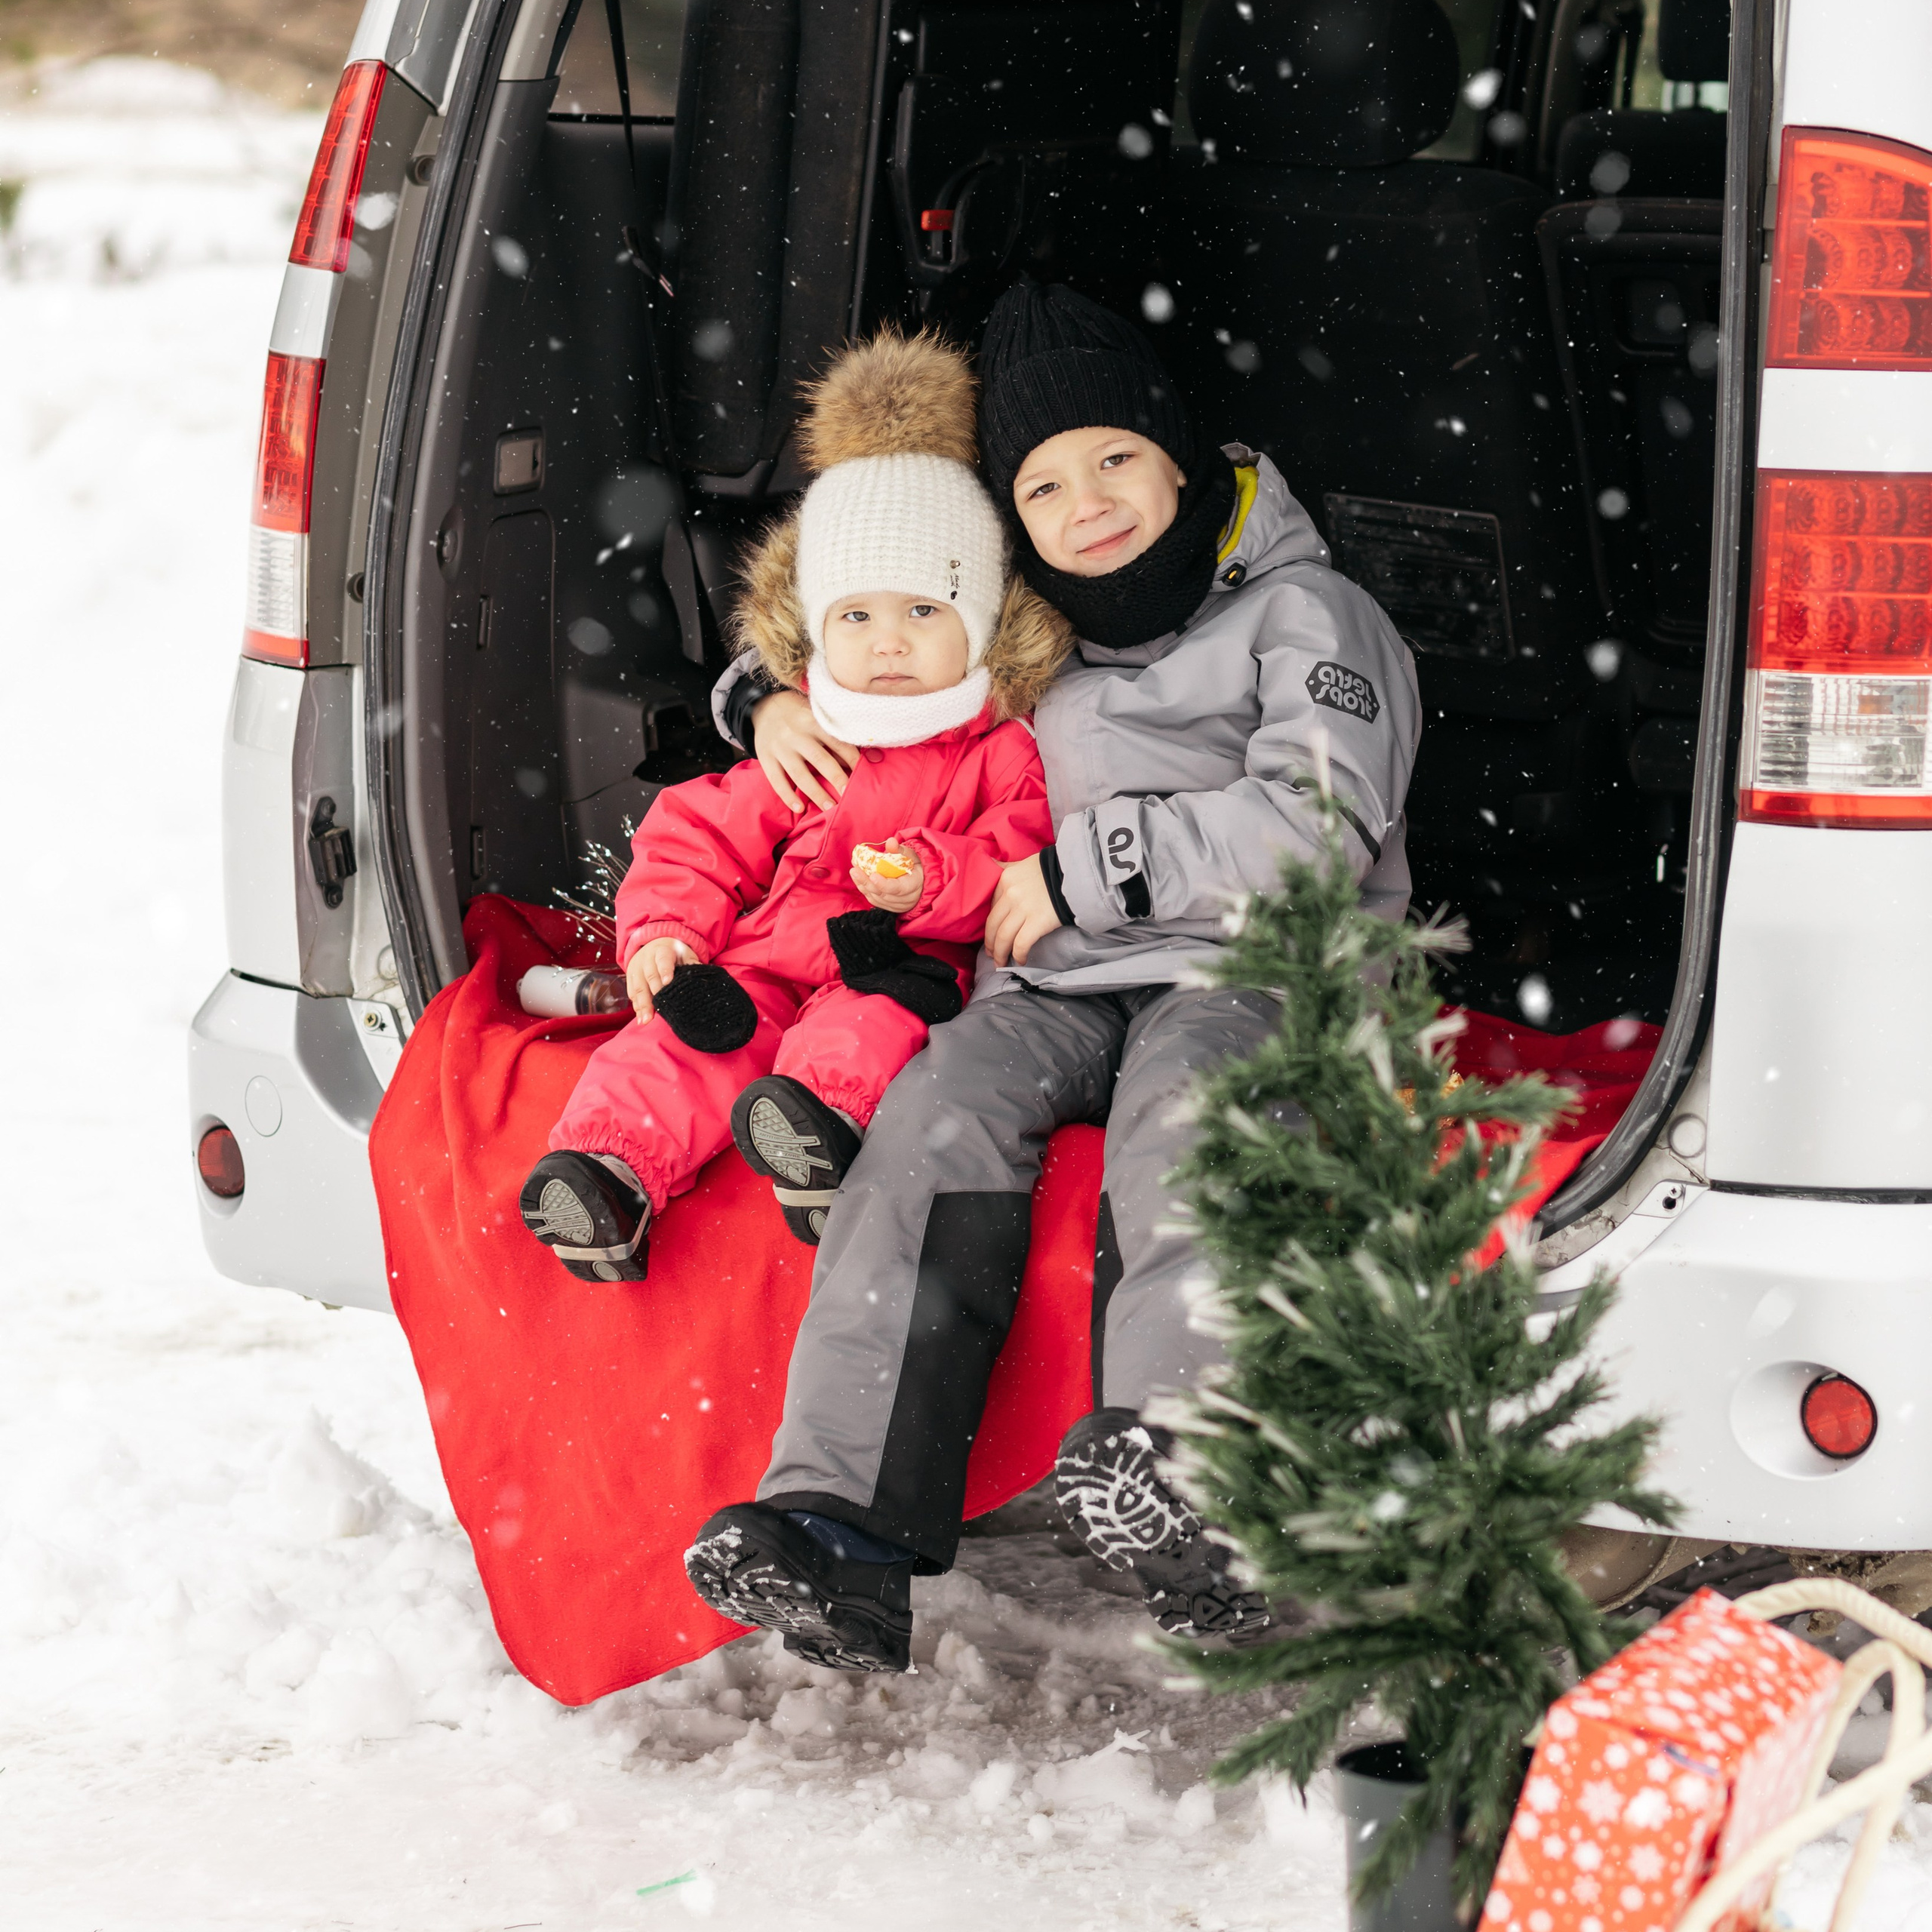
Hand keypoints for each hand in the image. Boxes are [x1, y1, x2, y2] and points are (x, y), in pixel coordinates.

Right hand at [625, 936, 695, 1021]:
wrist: (654, 945)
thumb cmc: (675, 953)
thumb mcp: (684, 953)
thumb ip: (691, 962)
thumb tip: (701, 972)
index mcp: (662, 950)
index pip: (663, 959)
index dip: (665, 970)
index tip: (667, 982)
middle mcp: (646, 958)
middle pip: (649, 976)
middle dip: (653, 994)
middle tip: (659, 1010)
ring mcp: (636, 968)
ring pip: (638, 987)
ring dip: (642, 1005)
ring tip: (646, 1020)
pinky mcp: (630, 977)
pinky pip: (632, 993)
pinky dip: (636, 1006)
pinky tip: (641, 1018)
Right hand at [751, 689, 857, 812]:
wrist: (764, 707)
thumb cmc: (801, 718)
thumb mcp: (818, 719)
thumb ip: (839, 740)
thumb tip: (874, 758)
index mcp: (814, 722)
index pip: (837, 742)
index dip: (853, 759)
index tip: (865, 774)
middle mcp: (796, 734)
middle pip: (820, 759)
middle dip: (836, 778)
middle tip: (849, 795)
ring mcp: (780, 747)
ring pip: (799, 774)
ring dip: (816, 793)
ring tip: (829, 808)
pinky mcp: (765, 757)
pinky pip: (776, 780)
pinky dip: (787, 796)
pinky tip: (799, 808)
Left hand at [851, 838, 923, 913]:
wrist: (920, 881)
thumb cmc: (915, 866)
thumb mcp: (911, 855)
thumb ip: (900, 850)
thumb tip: (891, 841)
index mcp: (913, 885)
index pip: (897, 888)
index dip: (883, 884)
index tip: (872, 874)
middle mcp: (906, 899)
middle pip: (883, 894)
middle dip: (867, 882)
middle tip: (854, 870)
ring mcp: (898, 905)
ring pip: (877, 898)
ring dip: (863, 886)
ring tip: (854, 872)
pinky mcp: (890, 907)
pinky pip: (875, 901)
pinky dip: (865, 890)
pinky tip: (858, 880)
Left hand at [986, 853, 1065, 966]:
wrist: (1077, 873)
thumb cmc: (1052, 868)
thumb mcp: (1023, 863)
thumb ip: (1005, 867)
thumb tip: (988, 863)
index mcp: (1005, 880)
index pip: (991, 908)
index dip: (990, 925)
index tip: (992, 934)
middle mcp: (1010, 894)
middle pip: (992, 925)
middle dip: (990, 944)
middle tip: (992, 954)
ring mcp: (1022, 909)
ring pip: (1003, 938)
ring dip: (1000, 954)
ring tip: (1001, 963)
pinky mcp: (1037, 922)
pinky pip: (1020, 944)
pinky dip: (1018, 955)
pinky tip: (1021, 960)